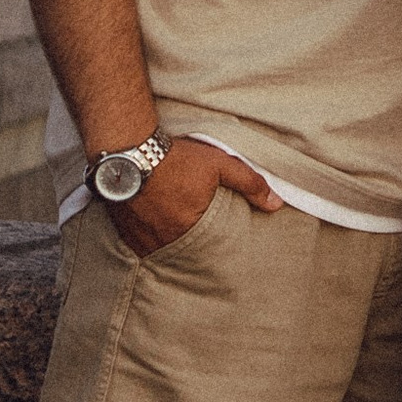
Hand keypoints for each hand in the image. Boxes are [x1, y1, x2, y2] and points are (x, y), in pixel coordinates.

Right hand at [112, 137, 280, 258]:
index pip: (211, 250)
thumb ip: (249, 183)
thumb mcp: (219, 164)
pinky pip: (142, 247)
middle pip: (187, 253)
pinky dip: (151, 241)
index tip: (220, 243)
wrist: (127, 149)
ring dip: (172, 245)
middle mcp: (165, 240)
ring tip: (177, 233)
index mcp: (191, 228)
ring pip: (163, 251)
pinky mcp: (125, 233)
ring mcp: (142, 239)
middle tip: (200, 241)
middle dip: (195, 248)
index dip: (217, 246)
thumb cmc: (175, 157)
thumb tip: (276, 204)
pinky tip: (156, 229)